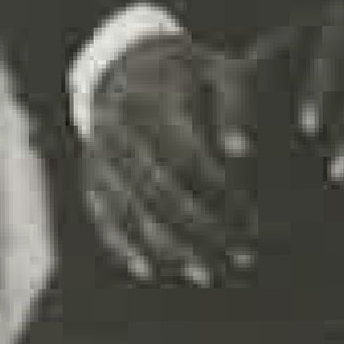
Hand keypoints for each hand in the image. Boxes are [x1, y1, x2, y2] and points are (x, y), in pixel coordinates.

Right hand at [81, 31, 264, 287]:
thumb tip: (242, 153)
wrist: (133, 68)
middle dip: (205, 230)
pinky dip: (124, 247)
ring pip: (131, 210)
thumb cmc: (196, 80)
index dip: (223, 197)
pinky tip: (151, 271)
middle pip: (160, 191)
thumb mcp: (224, 76)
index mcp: (156, 98)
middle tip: (243, 256)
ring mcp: (98, 151)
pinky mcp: (88, 174)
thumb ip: (239, 107)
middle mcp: (119, 124)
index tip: (255, 221)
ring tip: (208, 275)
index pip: (188, 158)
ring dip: (170, 248)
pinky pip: (102, 217)